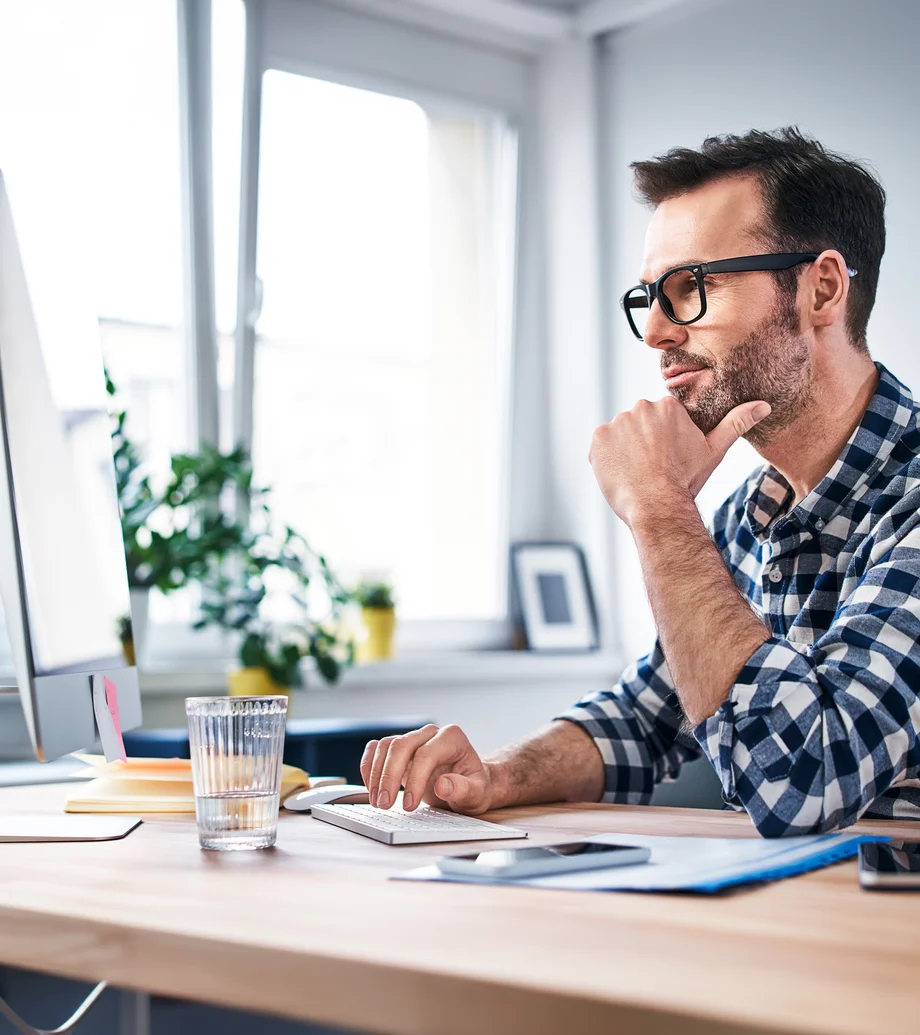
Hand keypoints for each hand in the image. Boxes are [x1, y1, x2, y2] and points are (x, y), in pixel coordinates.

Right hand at [360, 724, 494, 814]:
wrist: (469, 784)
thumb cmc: (474, 787)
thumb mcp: (477, 794)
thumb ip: (463, 789)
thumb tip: (443, 785)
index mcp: (452, 738)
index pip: (427, 754)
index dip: (415, 780)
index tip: (408, 805)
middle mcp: (431, 733)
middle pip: (401, 746)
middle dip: (389, 776)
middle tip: (384, 805)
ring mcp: (414, 739)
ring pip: (386, 746)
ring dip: (377, 774)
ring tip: (377, 802)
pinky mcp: (400, 749)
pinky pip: (377, 748)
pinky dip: (370, 766)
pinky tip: (371, 787)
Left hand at [589, 397, 770, 524]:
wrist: (657, 505)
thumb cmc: (686, 480)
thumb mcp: (714, 450)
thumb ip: (736, 423)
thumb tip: (764, 405)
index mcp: (668, 406)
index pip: (660, 419)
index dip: (663, 441)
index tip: (668, 459)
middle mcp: (640, 407)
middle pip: (639, 425)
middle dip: (644, 443)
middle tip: (653, 468)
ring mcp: (617, 422)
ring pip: (620, 436)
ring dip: (625, 451)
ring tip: (638, 472)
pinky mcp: (598, 438)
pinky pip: (601, 446)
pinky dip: (608, 458)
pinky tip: (622, 473)